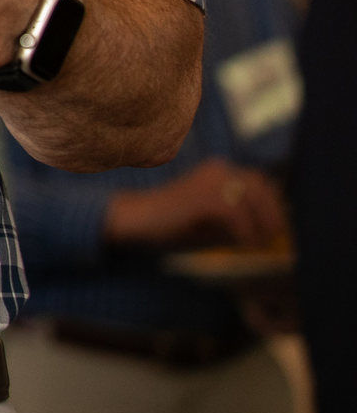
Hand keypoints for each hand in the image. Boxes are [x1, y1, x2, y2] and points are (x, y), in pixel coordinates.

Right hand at [106, 157, 287, 251]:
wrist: (138, 219)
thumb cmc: (176, 223)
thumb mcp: (216, 220)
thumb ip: (242, 218)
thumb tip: (276, 228)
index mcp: (220, 170)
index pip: (262, 182)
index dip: (272, 206)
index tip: (274, 229)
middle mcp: (219, 168)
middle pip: (264, 188)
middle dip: (272, 215)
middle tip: (269, 239)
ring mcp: (212, 179)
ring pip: (254, 200)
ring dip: (260, 225)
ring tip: (254, 244)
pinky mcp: (205, 195)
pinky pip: (237, 215)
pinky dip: (244, 232)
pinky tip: (240, 244)